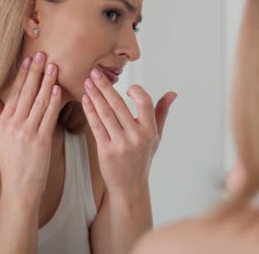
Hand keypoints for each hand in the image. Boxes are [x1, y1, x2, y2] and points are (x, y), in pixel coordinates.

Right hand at [0, 52, 61, 201]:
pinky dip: (54, 102)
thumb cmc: (10, 162)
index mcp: (4, 122)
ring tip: (53, 67)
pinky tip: (58, 89)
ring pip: (39, 101)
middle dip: (36, 72)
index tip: (28, 60)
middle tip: (43, 55)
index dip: (23, 75)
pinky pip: (49, 117)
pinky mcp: (41, 140)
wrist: (18, 185)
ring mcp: (28, 132)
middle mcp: (14, 124)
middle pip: (27, 93)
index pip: (15, 93)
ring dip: (47, 82)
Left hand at [81, 69, 176, 197]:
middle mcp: (137, 137)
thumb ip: (162, 112)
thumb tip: (172, 93)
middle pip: (119, 105)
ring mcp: (121, 144)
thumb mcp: (156, 136)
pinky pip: (96, 126)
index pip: (145, 103)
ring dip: (94, 96)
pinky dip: (90, 111)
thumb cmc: (142, 158)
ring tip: (87, 83)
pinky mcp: (106, 151)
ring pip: (105, 114)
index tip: (126, 86)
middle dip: (105, 87)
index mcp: (150, 131)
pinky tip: (85, 100)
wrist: (130, 186)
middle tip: (94, 72)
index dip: (136, 91)